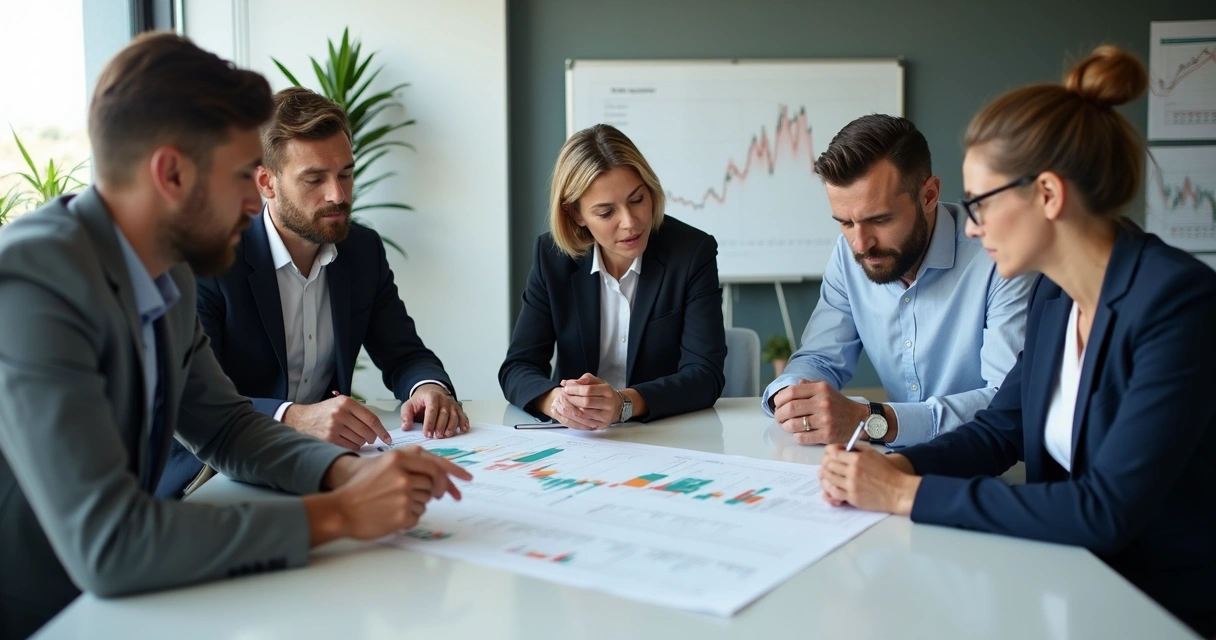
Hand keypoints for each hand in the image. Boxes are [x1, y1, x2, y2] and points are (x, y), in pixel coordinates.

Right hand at [283, 394, 391, 449]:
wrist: (301, 419)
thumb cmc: (324, 412)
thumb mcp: (340, 404)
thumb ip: (358, 412)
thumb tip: (378, 428)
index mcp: (346, 402)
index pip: (371, 419)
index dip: (382, 431)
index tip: (388, 438)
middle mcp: (340, 414)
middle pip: (367, 432)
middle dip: (372, 438)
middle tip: (371, 439)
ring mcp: (333, 427)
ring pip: (359, 441)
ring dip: (362, 442)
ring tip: (355, 437)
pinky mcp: (328, 439)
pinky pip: (350, 447)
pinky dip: (353, 447)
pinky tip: (349, 442)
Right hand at [307, 447, 473, 544]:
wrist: (340, 509)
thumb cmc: (361, 486)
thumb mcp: (383, 462)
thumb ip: (409, 461)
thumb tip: (438, 471)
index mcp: (398, 458)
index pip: (435, 465)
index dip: (453, 473)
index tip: (467, 479)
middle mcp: (403, 475)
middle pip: (432, 484)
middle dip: (431, 491)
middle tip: (429, 496)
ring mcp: (403, 496)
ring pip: (426, 500)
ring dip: (416, 503)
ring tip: (394, 503)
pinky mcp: (402, 515)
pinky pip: (418, 516)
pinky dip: (409, 517)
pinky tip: (391, 514)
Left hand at [402, 384, 467, 438]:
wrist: (431, 392)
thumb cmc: (420, 401)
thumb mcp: (409, 405)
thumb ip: (406, 416)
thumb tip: (405, 427)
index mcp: (431, 397)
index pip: (431, 410)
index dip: (429, 422)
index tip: (426, 433)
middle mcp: (444, 400)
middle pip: (444, 414)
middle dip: (441, 426)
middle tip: (437, 436)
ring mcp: (452, 404)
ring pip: (454, 416)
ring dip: (451, 427)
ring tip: (446, 435)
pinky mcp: (458, 409)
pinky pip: (462, 416)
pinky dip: (464, 423)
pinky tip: (463, 430)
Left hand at [550, 373, 620, 429]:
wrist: (617, 406)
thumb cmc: (604, 393)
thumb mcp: (597, 382)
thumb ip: (583, 380)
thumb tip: (566, 383)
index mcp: (607, 391)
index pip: (588, 390)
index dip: (575, 389)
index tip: (566, 388)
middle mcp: (608, 404)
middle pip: (586, 402)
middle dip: (571, 399)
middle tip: (563, 396)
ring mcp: (606, 416)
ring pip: (584, 414)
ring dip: (570, 408)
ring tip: (564, 403)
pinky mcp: (601, 425)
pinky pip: (584, 423)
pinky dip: (574, 417)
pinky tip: (568, 412)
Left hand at [772, 380, 869, 444]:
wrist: (859, 419)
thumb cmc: (838, 405)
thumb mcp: (826, 389)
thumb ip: (808, 385)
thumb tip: (790, 388)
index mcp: (821, 389)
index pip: (792, 392)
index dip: (779, 399)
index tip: (777, 404)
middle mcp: (823, 403)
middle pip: (790, 408)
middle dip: (779, 414)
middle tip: (778, 417)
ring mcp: (825, 420)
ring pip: (794, 424)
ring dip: (785, 426)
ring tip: (786, 425)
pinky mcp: (827, 435)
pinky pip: (802, 437)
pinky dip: (796, 436)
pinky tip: (798, 433)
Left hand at [818, 445, 919, 514]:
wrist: (897, 491)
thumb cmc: (887, 472)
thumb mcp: (873, 454)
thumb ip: (857, 449)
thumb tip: (842, 447)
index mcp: (857, 458)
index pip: (833, 453)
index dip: (830, 453)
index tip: (831, 455)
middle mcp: (852, 471)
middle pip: (829, 465)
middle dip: (827, 465)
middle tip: (827, 466)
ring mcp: (851, 485)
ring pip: (829, 479)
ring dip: (825, 477)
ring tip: (826, 475)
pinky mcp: (852, 497)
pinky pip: (833, 493)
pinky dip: (829, 489)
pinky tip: (830, 487)